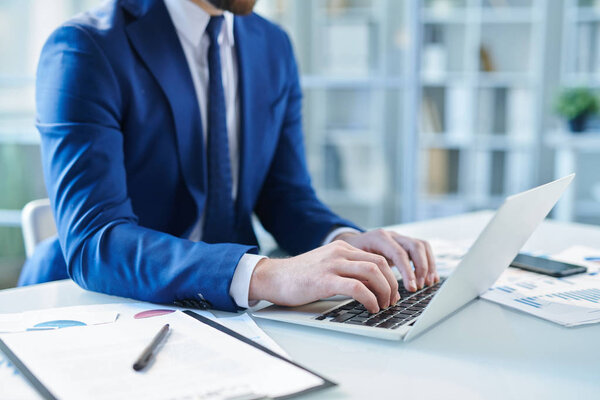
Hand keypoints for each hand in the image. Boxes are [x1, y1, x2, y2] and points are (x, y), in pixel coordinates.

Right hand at [248, 241, 399, 312]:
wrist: (273, 277)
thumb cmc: (298, 277)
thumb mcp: (326, 266)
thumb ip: (346, 270)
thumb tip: (370, 287)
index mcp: (341, 248)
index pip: (377, 258)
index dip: (390, 277)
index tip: (391, 293)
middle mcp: (339, 253)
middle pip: (379, 264)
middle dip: (391, 285)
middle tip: (391, 301)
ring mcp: (332, 265)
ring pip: (372, 273)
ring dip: (384, 292)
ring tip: (383, 306)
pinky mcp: (325, 280)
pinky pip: (357, 288)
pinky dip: (370, 299)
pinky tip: (370, 308)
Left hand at [335, 229, 437, 291]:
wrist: (349, 243)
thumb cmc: (351, 256)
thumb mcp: (355, 264)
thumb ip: (367, 277)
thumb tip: (379, 297)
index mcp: (379, 238)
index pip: (399, 253)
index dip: (408, 271)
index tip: (412, 288)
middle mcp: (391, 236)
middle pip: (415, 246)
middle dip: (421, 268)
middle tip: (420, 287)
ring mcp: (400, 238)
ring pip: (422, 246)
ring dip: (428, 265)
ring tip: (428, 284)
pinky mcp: (405, 244)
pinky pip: (423, 249)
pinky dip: (429, 263)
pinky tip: (430, 278)